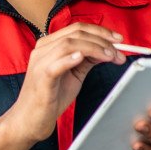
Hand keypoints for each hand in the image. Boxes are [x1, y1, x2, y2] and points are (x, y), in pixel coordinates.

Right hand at [3, 23, 124, 143]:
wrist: (30, 120)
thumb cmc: (50, 97)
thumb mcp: (74, 74)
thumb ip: (87, 60)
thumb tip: (107, 49)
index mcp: (50, 44)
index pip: (78, 28)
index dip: (101, 31)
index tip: (119, 39)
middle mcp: (43, 49)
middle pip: (76, 33)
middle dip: (103, 40)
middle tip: (120, 51)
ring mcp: (40, 62)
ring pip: (69, 44)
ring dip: (94, 48)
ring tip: (110, 56)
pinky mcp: (41, 78)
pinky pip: (55, 65)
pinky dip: (70, 59)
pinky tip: (82, 58)